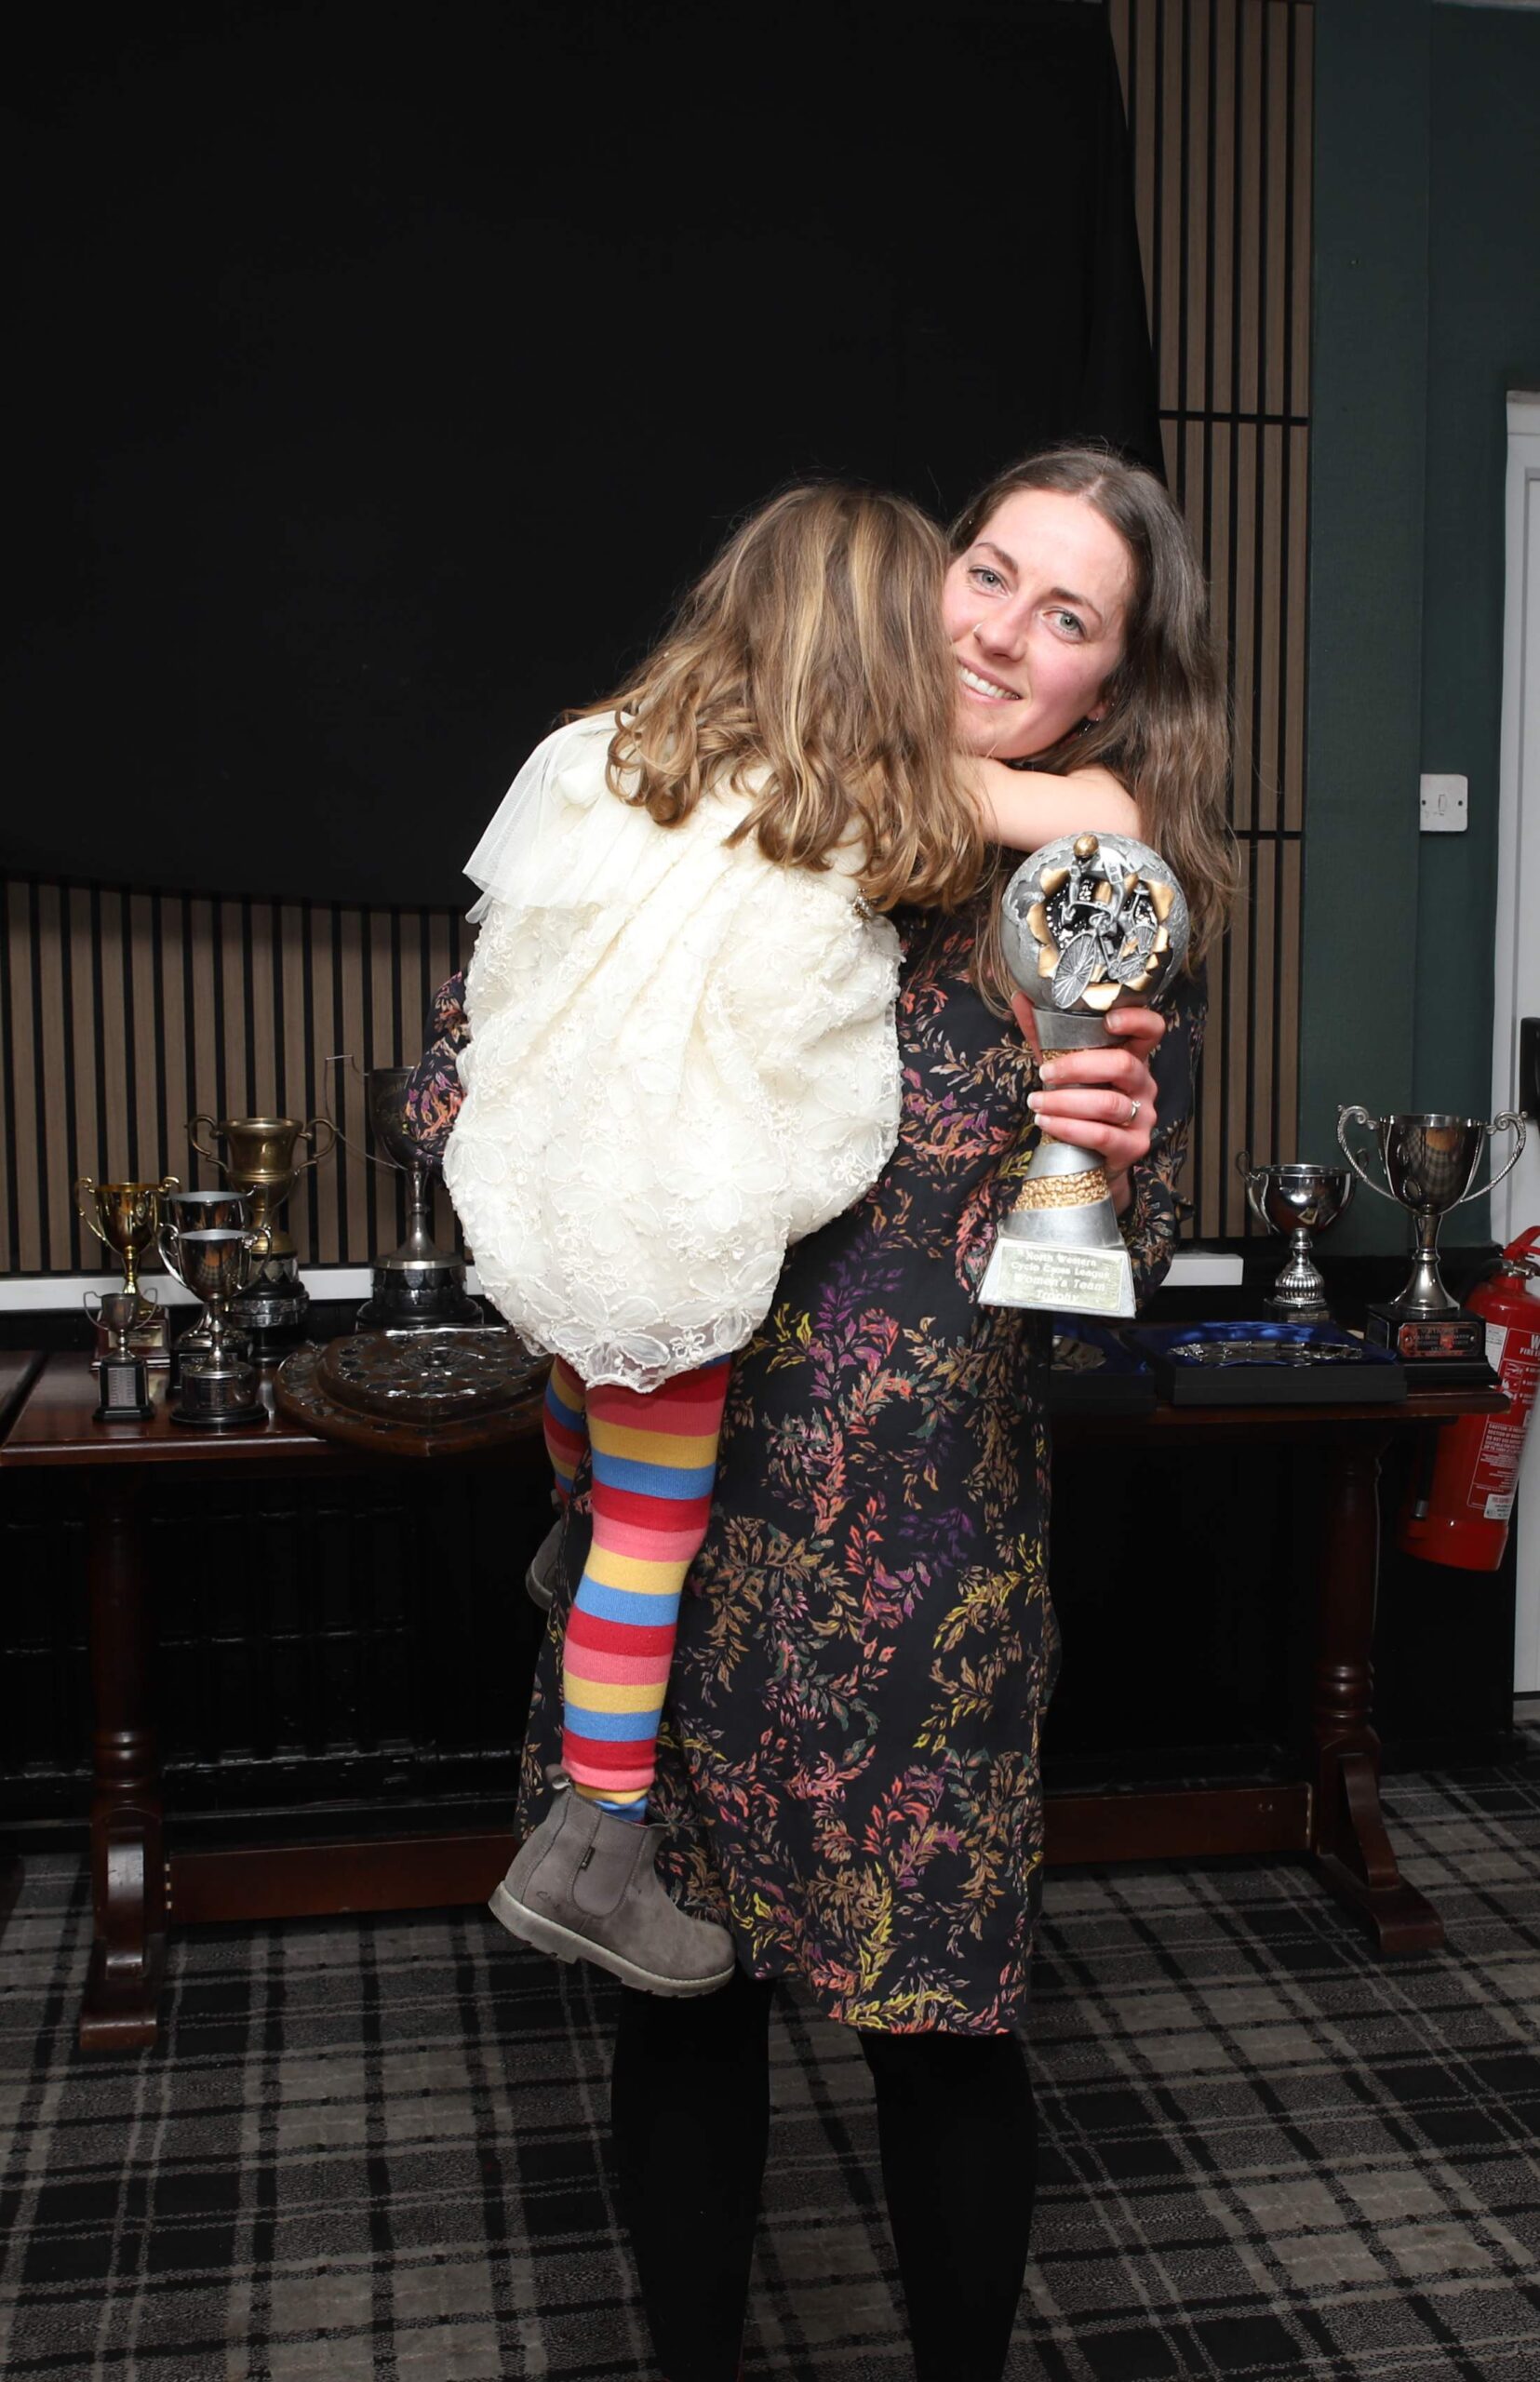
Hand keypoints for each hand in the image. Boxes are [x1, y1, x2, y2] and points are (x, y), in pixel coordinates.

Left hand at [1013, 998, 1164, 1211]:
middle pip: (1122, 1065)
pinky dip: (1069, 1128)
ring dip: (1065, 1102)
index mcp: (1132, 1058)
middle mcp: (1144, 1084)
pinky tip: (1046, 1123)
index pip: (1151, 1030)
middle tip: (1044, 1073)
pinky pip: (1103, 1135)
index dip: (1136, 1020)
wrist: (1086, 1160)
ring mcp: (1143, 1116)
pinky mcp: (1134, 1146)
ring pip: (1108, 1103)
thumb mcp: (1061, 1068)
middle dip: (1077, 1067)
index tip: (1108, 1020)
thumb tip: (1020, 997)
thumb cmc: (1077, 1105)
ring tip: (1036, 1102)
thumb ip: (1045, 1036)